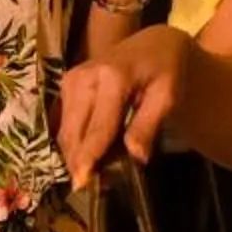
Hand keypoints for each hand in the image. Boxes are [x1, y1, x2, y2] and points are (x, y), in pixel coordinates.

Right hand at [58, 25, 191, 186]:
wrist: (153, 45)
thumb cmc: (165, 71)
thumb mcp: (167, 97)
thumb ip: (148, 126)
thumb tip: (136, 158)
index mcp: (112, 78)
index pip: (98, 128)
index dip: (89, 159)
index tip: (81, 184)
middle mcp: (85, 77)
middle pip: (75, 133)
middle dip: (79, 163)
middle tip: (91, 187)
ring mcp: (71, 80)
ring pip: (65, 131)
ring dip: (74, 155)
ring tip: (93, 173)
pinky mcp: (66, 85)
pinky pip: (64, 123)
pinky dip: (74, 142)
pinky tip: (88, 155)